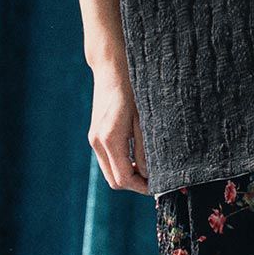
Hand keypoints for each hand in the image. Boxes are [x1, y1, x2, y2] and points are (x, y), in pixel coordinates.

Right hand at [88, 51, 148, 192]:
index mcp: (110, 139)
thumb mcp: (145, 119)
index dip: (142, 187)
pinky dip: (122, 164)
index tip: (160, 186)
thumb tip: (149, 175)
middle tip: (156, 180)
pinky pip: (108, 160)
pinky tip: (138, 157)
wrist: (112, 67)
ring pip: (110, 172)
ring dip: (128, 175)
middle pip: (114, 181)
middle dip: (135, 184)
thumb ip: (145, 149)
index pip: (123, 179)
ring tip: (149, 168)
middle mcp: (97, 142)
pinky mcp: (95, 135)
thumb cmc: (133, 89)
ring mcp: (94, 139)